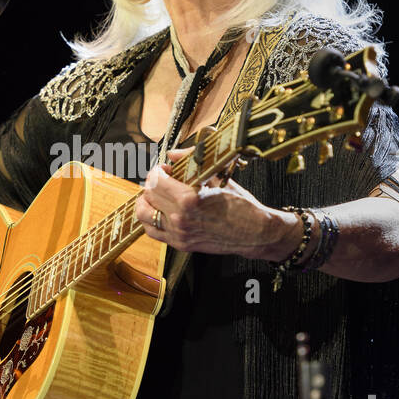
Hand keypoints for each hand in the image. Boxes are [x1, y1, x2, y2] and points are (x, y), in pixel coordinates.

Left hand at [133, 147, 297, 260]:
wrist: (255, 233)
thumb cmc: (241, 206)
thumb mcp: (218, 177)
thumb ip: (192, 162)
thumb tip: (174, 154)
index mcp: (188, 200)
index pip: (155, 182)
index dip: (157, 171)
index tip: (165, 169)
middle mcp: (180, 219)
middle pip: (147, 196)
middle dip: (152, 183)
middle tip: (162, 179)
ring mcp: (178, 234)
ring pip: (144, 215)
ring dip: (147, 201)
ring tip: (158, 195)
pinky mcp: (180, 244)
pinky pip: (153, 231)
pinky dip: (152, 219)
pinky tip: (162, 211)